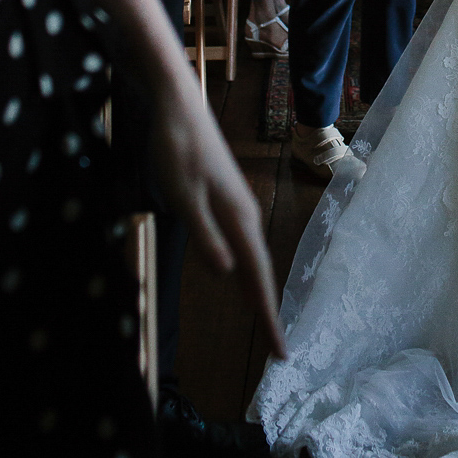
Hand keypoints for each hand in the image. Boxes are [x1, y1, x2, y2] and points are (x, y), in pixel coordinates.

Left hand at [150, 78, 284, 359]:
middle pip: (260, 270)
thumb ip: (205, 234)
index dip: (267, 313)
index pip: (256, 275)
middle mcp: (243, 214)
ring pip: (252, 258)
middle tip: (278, 350)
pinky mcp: (224, 199)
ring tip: (264, 322)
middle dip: (268, 310)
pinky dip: (247, 269)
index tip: (280, 351)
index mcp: (237, 216)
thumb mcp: (183, 195)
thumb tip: (227, 274)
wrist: (178, 107)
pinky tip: (240, 275)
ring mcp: (235, 205)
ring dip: (258, 291)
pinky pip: (243, 244)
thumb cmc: (177, 149)